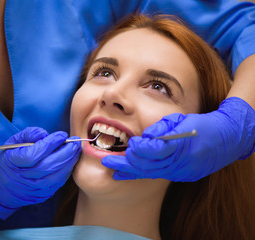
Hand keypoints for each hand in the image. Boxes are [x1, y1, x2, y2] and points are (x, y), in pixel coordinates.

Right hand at [0, 127, 80, 218]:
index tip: (61, 135)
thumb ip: (28, 134)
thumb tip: (45, 134)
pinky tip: (70, 161)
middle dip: (66, 152)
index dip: (50, 144)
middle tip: (74, 142)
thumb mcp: (12, 143)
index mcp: (13, 163)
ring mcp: (34, 189)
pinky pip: (59, 182)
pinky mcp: (43, 194)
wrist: (3, 187)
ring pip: (57, 175)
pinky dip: (67, 170)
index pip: (34, 154)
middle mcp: (23, 178)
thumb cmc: (10, 160)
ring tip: (75, 150)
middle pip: (49, 166)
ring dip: (70, 161)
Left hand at [102, 97, 254, 181]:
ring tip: (111, 169)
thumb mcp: (181, 120)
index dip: (140, 148)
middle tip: (106, 160)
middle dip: (125, 163)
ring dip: (129, 171)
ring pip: (150, 173)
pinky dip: (139, 174)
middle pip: (148, 165)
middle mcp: (180, 162)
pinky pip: (155, 176)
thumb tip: (143, 136)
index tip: (130, 143)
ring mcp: (180, 172)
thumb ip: (161, 129)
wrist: (226, 139)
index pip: (156, 150)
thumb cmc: (201, 125)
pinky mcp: (180, 175)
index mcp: (181, 146)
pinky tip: (124, 175)